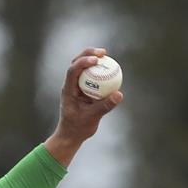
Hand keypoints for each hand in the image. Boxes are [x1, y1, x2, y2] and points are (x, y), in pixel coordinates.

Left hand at [44, 47, 123, 167]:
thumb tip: (119, 94)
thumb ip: (105, 106)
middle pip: (76, 63)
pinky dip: (98, 70)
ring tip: (105, 55)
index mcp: (68, 90)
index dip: (84, 62)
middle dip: (88, 54)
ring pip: (83, 67)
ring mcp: (76, 86)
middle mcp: (70, 85)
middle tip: (103, 52)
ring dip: (92, 58)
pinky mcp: (83, 89)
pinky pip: (91, 76)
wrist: (71, 135)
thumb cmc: (78, 128)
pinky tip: (109, 68)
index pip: (73, 70)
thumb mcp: (92, 117)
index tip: (97, 60)